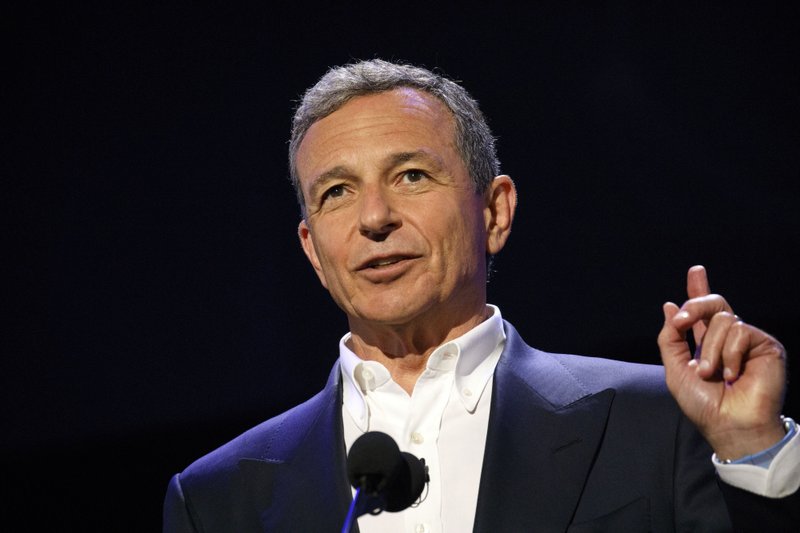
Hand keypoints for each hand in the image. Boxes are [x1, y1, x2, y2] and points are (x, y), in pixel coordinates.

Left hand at [657, 265, 786, 459]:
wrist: (729, 425)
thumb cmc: (704, 404)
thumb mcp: (676, 369)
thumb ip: (671, 338)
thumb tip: (669, 306)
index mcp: (707, 343)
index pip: (704, 311)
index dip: (699, 289)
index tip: (696, 271)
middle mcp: (729, 339)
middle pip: (714, 303)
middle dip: (694, 305)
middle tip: (681, 321)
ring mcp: (748, 341)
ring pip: (724, 319)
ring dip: (711, 349)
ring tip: (712, 374)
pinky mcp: (766, 346)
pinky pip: (741, 331)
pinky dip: (730, 354)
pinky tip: (733, 375)